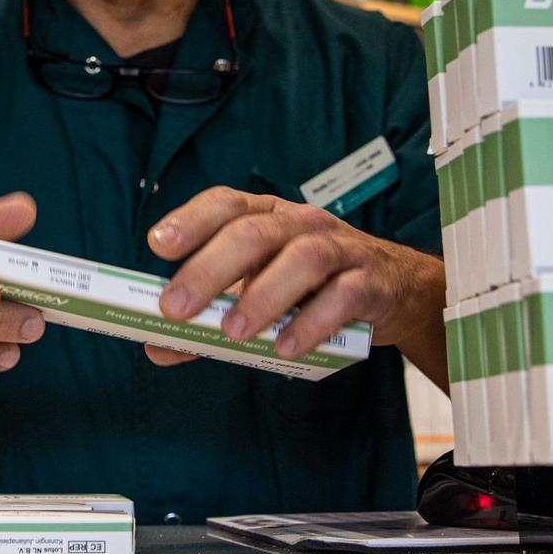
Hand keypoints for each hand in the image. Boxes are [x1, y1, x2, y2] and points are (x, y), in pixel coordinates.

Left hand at [146, 187, 440, 364]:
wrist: (396, 291)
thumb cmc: (315, 286)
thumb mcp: (260, 294)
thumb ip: (209, 320)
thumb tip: (156, 346)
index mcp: (268, 217)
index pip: (226, 204)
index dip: (191, 220)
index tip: (158, 244)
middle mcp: (302, 224)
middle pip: (255, 232)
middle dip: (211, 268)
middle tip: (175, 306)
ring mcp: (340, 249)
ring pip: (302, 259)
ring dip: (263, 295)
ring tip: (233, 332)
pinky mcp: (371, 283)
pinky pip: (343, 297)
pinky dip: (311, 323)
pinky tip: (285, 348)